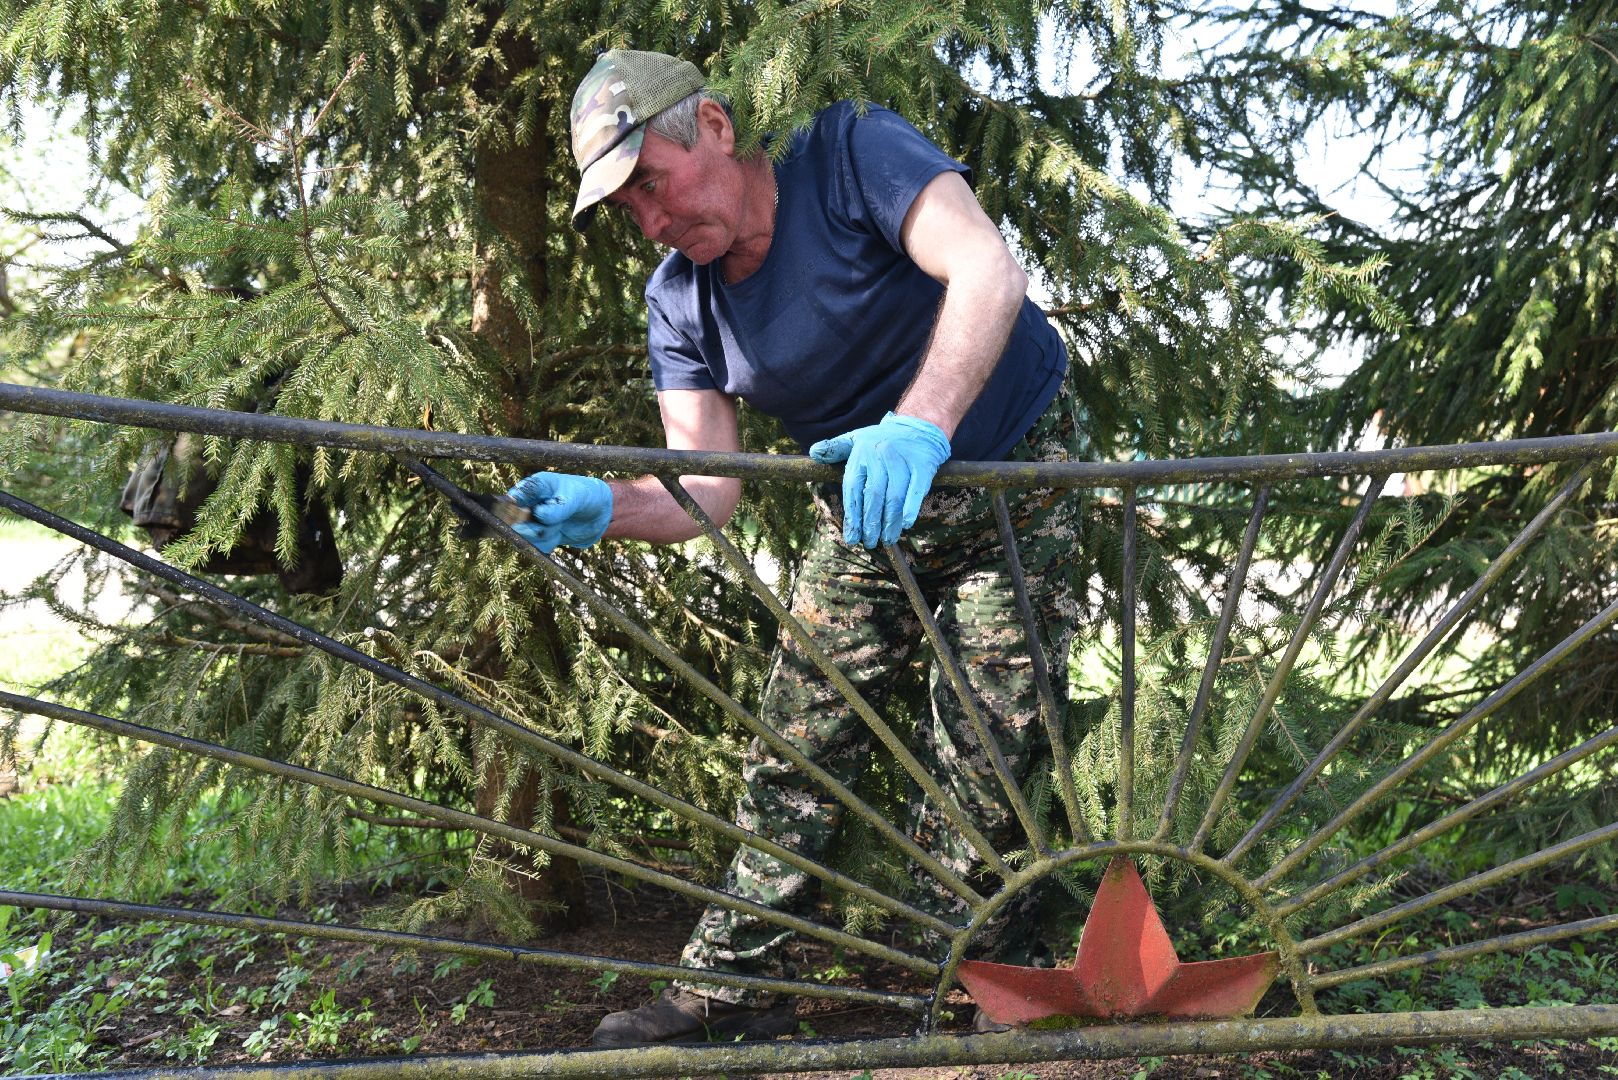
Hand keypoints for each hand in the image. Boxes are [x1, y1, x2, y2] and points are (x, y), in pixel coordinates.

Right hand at [504, 472, 612, 552]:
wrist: (599, 512)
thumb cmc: (586, 496)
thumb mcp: (577, 497)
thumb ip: (559, 506)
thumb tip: (539, 514)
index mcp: (537, 486)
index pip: (519, 493)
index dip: (517, 504)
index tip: (529, 511)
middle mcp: (530, 502)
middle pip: (516, 518)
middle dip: (532, 525)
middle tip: (550, 525)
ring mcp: (533, 520)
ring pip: (526, 534)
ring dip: (543, 534)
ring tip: (559, 526)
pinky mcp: (540, 535)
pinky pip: (536, 545)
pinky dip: (547, 543)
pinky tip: (558, 535)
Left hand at [809, 412, 950, 547]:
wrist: (917, 425)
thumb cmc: (882, 438)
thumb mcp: (856, 438)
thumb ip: (835, 448)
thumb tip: (814, 452)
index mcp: (861, 453)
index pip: (853, 488)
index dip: (852, 515)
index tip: (851, 536)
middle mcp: (880, 456)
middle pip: (874, 496)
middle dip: (870, 524)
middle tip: (869, 542)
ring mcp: (902, 461)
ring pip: (894, 497)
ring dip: (890, 522)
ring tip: (887, 539)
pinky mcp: (923, 465)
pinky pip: (916, 490)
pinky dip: (911, 508)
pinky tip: (905, 524)